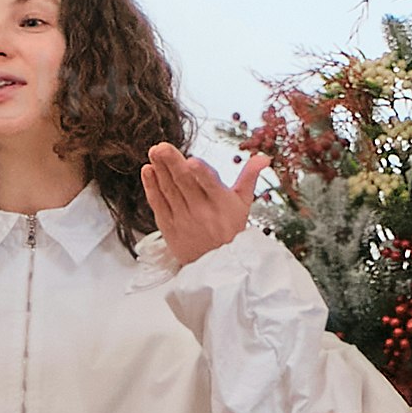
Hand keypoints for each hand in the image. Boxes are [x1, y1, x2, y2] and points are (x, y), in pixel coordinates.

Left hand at [142, 142, 266, 267]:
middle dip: (172, 163)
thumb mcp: (243, 204)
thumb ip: (249, 176)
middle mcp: (202, 212)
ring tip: (154, 151)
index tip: (191, 161)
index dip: (201, 173)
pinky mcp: (169, 228)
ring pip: (169, 191)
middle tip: (162, 146)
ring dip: (160, 170)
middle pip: (184, 184)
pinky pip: (158, 204)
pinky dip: (152, 187)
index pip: (210, 185)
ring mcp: (183, 220)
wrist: (217, 267)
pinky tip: (147, 170)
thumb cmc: (231, 230)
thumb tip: (264, 156)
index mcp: (222, 203)